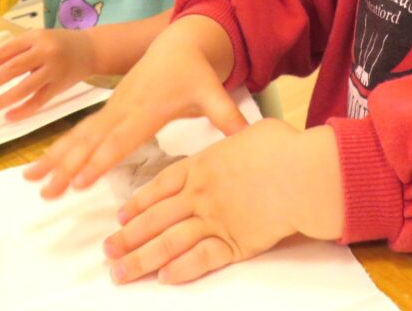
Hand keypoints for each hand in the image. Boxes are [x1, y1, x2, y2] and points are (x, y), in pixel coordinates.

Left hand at [0, 29, 96, 120]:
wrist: (91, 49)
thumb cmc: (58, 43)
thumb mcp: (37, 39)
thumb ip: (15, 51)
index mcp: (35, 38)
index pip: (5, 51)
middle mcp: (45, 52)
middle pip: (13, 69)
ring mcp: (54, 70)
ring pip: (25, 88)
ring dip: (3, 100)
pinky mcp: (61, 86)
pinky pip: (39, 100)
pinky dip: (23, 110)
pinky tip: (8, 116)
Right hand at [23, 15, 247, 198]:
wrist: (178, 43)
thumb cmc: (196, 72)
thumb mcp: (213, 91)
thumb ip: (228, 115)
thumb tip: (247, 135)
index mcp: (148, 108)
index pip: (121, 138)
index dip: (100, 159)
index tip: (80, 180)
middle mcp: (124, 109)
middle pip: (92, 141)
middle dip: (68, 166)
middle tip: (47, 191)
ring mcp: (112, 109)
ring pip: (79, 137)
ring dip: (55, 159)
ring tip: (31, 181)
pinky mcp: (107, 111)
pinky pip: (79, 132)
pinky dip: (58, 149)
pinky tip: (41, 167)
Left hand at [102, 119, 342, 283]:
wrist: (302, 174)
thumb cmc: (284, 149)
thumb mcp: (252, 134)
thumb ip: (236, 141)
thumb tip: (240, 140)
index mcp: (204, 165)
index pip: (161, 186)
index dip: (139, 202)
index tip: (122, 215)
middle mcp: (201, 195)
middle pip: (155, 218)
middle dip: (128, 236)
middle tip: (109, 250)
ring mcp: (215, 221)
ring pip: (168, 243)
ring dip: (141, 260)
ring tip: (121, 273)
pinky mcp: (234, 244)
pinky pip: (200, 260)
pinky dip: (180, 271)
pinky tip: (164, 278)